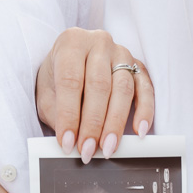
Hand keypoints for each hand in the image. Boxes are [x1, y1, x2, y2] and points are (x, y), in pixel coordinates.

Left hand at [36, 28, 154, 162]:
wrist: (72, 59)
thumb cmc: (58, 75)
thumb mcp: (46, 91)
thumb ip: (56, 114)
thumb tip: (70, 140)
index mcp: (72, 43)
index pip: (71, 81)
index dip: (69, 115)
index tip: (67, 142)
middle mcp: (99, 43)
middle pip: (99, 86)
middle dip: (93, 124)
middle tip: (88, 149)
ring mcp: (122, 53)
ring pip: (123, 89)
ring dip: (116, 123)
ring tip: (108, 147)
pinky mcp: (138, 66)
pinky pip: (146, 89)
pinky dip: (144, 111)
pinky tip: (139, 130)